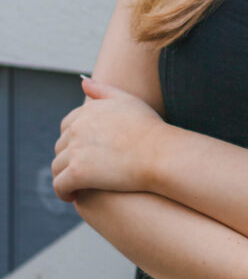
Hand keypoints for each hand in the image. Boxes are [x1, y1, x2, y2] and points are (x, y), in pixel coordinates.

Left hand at [52, 77, 162, 201]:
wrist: (160, 153)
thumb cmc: (149, 128)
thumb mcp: (127, 100)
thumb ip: (103, 90)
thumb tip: (83, 82)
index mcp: (87, 111)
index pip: (67, 126)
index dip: (73, 140)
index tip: (85, 152)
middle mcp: (77, 128)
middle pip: (60, 146)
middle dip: (68, 158)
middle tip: (83, 170)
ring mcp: (76, 150)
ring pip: (57, 167)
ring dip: (64, 176)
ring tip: (77, 186)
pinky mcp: (78, 173)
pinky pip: (59, 185)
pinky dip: (63, 192)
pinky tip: (73, 196)